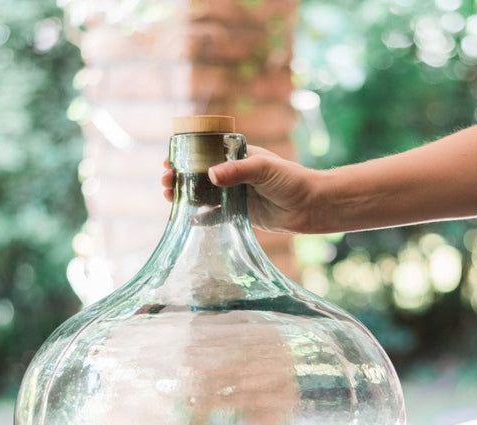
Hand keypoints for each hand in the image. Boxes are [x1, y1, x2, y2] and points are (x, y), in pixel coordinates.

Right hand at [161, 145, 328, 233]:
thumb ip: (238, 171)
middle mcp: (234, 174)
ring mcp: (236, 194)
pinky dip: (202, 217)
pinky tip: (188, 220)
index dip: (185, 157)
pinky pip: (216, 215)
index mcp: (238, 156)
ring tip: (168, 197)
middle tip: (165, 182)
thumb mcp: (264, 169)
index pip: (205, 153)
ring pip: (204, 195)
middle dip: (179, 178)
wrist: (311, 206)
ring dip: (185, 196)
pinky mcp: (240, 214)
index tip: (169, 162)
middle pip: (199, 174)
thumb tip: (211, 176)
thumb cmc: (291, 180)